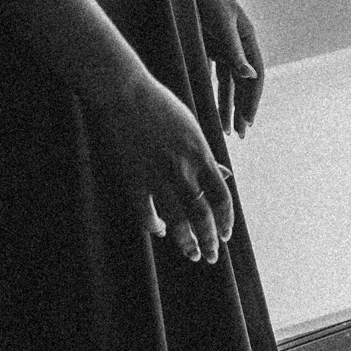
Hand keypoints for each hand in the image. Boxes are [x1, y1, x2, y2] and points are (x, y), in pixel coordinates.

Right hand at [93, 68, 235, 263]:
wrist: (123, 92)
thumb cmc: (160, 107)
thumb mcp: (192, 128)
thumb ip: (207, 157)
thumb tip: (224, 177)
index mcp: (201, 155)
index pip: (221, 198)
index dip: (226, 220)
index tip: (226, 235)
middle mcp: (182, 169)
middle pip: (202, 215)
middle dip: (209, 240)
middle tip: (211, 257)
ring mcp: (157, 175)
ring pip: (176, 220)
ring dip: (186, 241)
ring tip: (192, 254)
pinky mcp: (133, 178)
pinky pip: (146, 213)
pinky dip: (154, 226)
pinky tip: (160, 232)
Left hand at [191, 0, 264, 133]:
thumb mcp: (222, 24)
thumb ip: (235, 51)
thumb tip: (249, 77)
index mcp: (248, 40)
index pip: (255, 76)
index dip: (253, 98)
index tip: (249, 120)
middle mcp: (239, 47)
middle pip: (244, 84)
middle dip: (243, 109)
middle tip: (241, 133)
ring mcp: (223, 49)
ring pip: (229, 84)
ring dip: (229, 106)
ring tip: (228, 129)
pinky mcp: (208, 49)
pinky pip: (212, 77)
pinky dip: (213, 93)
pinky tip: (211, 109)